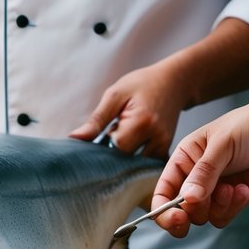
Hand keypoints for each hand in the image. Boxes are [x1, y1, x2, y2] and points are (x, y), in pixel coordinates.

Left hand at [69, 60, 187, 158]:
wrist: (174, 82)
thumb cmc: (142, 84)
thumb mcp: (115, 95)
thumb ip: (96, 120)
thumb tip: (74, 139)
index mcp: (142, 122)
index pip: (115, 148)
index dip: (103, 145)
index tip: (101, 134)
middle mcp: (157, 137)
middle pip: (125, 161)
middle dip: (112, 153)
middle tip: (109, 135)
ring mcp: (164, 145)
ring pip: (135, 166)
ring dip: (124, 157)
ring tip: (122, 136)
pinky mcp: (166, 150)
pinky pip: (145, 164)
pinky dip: (134, 158)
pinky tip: (130, 144)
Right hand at [149, 80, 248, 236]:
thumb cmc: (244, 126)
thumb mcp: (221, 145)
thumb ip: (204, 173)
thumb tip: (187, 199)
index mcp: (183, 161)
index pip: (163, 192)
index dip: (163, 210)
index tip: (177, 218)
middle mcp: (194, 179)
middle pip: (182, 211)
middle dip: (195, 211)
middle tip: (207, 201)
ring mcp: (214, 192)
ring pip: (205, 218)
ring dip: (219, 207)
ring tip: (232, 188)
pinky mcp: (233, 200)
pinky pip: (226, 216)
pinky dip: (235, 206)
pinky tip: (244, 188)